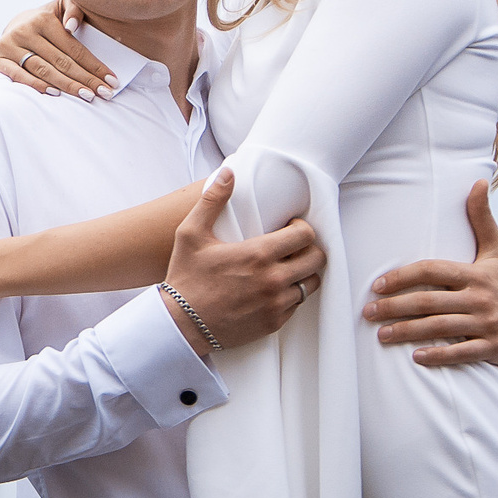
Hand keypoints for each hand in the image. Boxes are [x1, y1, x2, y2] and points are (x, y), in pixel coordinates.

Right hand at [0, 0, 113, 100]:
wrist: (14, 24)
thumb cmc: (46, 20)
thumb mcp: (61, 7)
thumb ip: (74, 9)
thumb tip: (72, 26)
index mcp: (42, 19)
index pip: (73, 48)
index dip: (94, 65)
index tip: (111, 80)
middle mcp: (24, 30)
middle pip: (61, 62)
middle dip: (85, 79)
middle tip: (105, 93)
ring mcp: (8, 44)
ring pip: (43, 70)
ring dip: (67, 85)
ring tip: (86, 96)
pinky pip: (17, 75)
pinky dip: (35, 85)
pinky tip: (55, 93)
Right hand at [160, 168, 324, 355]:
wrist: (181, 324)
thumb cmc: (186, 277)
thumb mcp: (191, 234)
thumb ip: (212, 200)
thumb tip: (227, 173)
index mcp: (258, 254)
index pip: (305, 235)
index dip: (301, 227)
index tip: (289, 226)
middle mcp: (273, 279)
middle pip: (316, 259)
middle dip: (308, 249)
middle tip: (292, 247)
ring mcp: (276, 304)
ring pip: (310, 283)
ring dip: (302, 273)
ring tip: (286, 268)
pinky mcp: (274, 323)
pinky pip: (297, 305)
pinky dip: (290, 295)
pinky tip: (273, 289)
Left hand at [362, 180, 497, 367]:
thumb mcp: (497, 249)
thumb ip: (481, 218)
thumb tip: (477, 181)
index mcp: (476, 274)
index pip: (433, 271)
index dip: (404, 277)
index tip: (378, 284)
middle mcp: (481, 298)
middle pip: (430, 302)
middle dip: (395, 307)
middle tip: (368, 311)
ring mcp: (487, 324)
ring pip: (440, 328)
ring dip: (407, 332)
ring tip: (380, 334)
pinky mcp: (492, 348)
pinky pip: (461, 353)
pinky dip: (438, 356)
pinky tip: (415, 357)